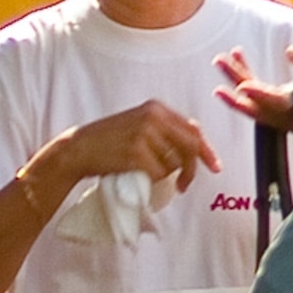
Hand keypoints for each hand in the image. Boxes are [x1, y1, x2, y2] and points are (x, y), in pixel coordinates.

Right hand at [43, 100, 222, 198]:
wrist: (78, 148)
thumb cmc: (108, 141)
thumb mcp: (138, 124)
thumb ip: (163, 130)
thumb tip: (195, 143)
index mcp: (156, 108)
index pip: (192, 129)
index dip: (205, 150)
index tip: (213, 166)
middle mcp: (153, 117)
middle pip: (190, 146)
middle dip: (193, 168)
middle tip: (185, 185)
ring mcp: (144, 134)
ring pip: (173, 163)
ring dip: (163, 174)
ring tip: (144, 173)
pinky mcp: (136, 152)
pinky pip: (158, 174)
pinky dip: (151, 180)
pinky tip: (136, 176)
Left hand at [215, 46, 292, 166]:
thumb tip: (289, 51)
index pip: (275, 98)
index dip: (258, 92)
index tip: (242, 86)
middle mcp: (286, 115)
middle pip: (255, 101)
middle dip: (236, 79)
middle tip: (220, 61)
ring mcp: (281, 122)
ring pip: (252, 109)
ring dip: (234, 92)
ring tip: (221, 69)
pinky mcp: (280, 124)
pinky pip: (257, 112)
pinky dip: (245, 97)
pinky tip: (240, 83)